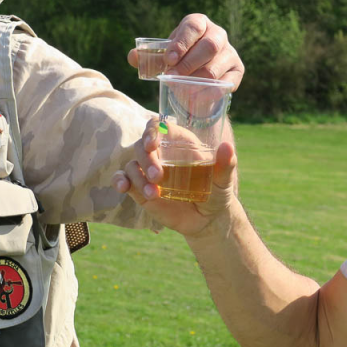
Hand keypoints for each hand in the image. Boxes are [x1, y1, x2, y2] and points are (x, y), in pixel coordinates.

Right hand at [112, 118, 237, 237]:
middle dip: (147, 159)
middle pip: (142, 145)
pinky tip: (122, 187)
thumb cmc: (216, 193)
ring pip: (132, 164)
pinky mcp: (139, 188)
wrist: (206, 219)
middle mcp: (161, 153)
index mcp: (179, 143)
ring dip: (137, 177)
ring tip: (153, 194)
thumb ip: (226, 164)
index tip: (152, 144)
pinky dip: (119, 181)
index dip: (152, 131)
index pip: (159, 127)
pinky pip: (123, 179)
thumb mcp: (224, 180)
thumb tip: (227, 147)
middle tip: (158, 176)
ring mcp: (147, 170)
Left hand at [127, 14, 243, 90]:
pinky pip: (226, 83)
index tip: (168, 59)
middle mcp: (218, 34)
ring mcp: (230, 52)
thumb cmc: (179, 60)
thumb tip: (133, 57)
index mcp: (199, 23)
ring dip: (197, 80)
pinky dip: (209, 92)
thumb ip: (146, 57)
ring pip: (216, 66)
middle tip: (172, 77)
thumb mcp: (163, 56)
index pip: (193, 26)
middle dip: (189, 63)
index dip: (181, 42)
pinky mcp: (237, 70)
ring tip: (180, 90)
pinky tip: (195, 98)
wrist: (198, 75)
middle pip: (209, 46)